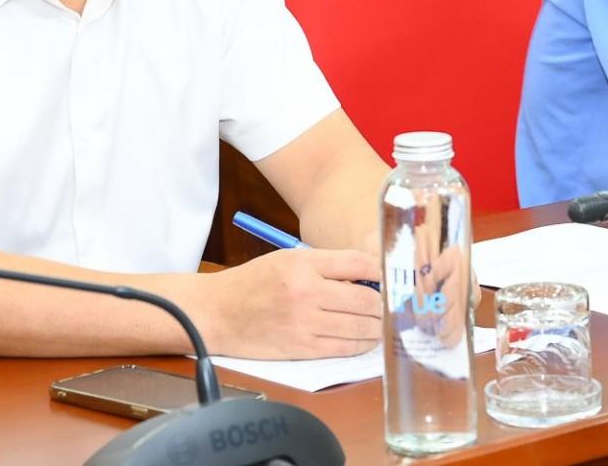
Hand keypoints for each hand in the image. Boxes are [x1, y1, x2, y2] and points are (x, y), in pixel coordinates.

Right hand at [197, 247, 381, 359]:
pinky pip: (345, 348)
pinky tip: (365, 338)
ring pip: (361, 327)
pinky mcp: (302, 349)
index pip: (360, 263)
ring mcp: (305, 324)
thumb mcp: (289, 259)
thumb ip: (327, 265)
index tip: (389, 276)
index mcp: (304, 264)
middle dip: (383, 303)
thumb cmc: (254, 282)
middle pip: (367, 299)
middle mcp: (307, 293)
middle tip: (388, 303)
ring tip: (379, 322)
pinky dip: (362, 344)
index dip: (382, 271)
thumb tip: (368, 275)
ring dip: (377, 325)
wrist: (217, 313)